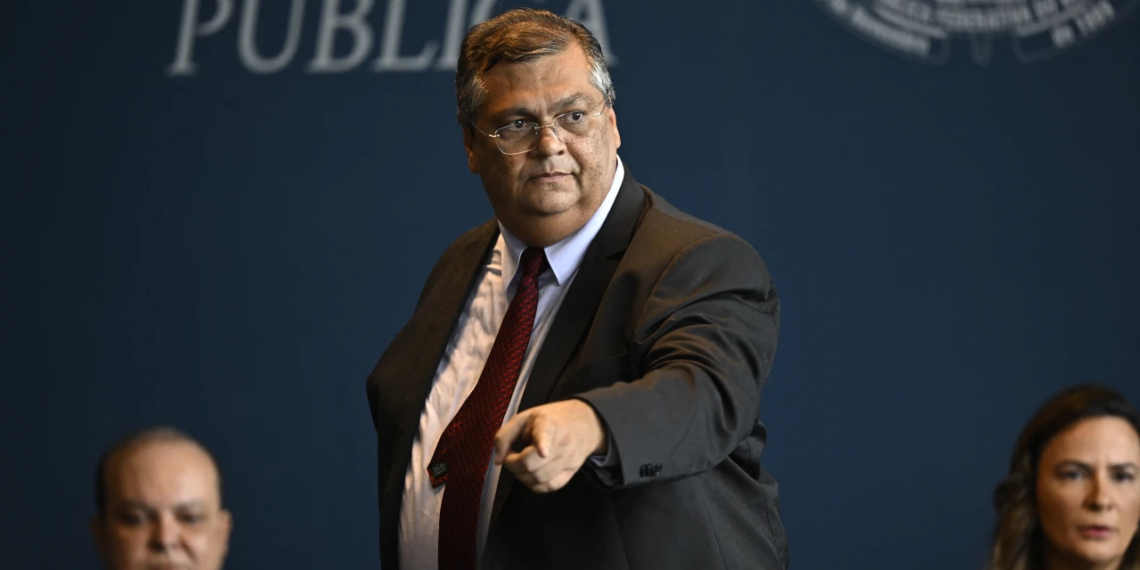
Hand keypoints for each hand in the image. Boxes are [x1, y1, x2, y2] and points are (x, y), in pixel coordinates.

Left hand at [493, 399, 607, 492]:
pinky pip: (549, 487)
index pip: (546, 435)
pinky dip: (534, 484)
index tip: (542, 451)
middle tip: (511, 456)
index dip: (543, 444)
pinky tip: (531, 474)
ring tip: (520, 463)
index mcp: (549, 424)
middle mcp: (562, 443)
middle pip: (533, 465)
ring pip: (539, 479)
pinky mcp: (571, 472)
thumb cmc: (551, 419)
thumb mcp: (524, 417)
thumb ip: (505, 436)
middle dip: (513, 465)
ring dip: (522, 476)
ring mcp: (568, 460)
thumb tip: (498, 460)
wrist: (585, 423)